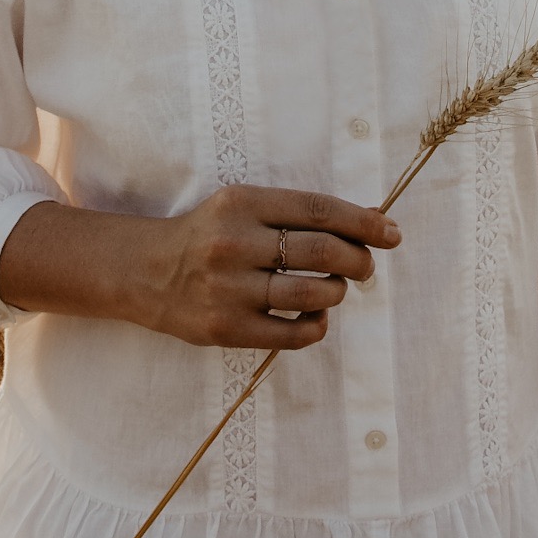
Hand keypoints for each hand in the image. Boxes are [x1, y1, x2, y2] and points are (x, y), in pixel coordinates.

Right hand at [135, 186, 400, 349]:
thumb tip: (370, 221)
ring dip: (338, 293)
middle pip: (322, 251)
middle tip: (367, 266)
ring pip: (310, 294)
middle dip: (359, 260)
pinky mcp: (225, 328)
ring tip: (336, 289)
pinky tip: (317, 317)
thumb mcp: (244, 207)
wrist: (145, 271)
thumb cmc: (208, 234)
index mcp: (242, 203)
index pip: (318, 210)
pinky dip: (316, 327)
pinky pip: (290, 334)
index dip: (362, 222)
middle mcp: (235, 243)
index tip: (391, 233)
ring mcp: (229, 289)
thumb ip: (299, 213)